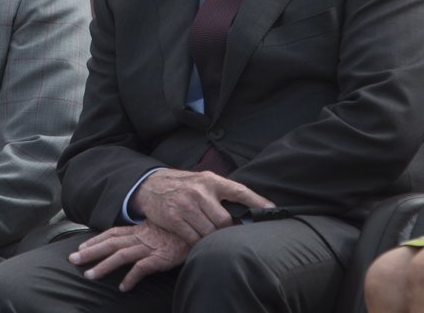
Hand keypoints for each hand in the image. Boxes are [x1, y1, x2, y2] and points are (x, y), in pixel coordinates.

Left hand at [68, 222, 189, 291]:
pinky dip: (131, 278)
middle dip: (90, 251)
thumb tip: (139, 241)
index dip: (96, 240)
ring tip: (89, 276)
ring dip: (103, 266)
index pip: (113, 233)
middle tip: (72, 260)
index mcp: (140, 230)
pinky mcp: (160, 258)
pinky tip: (122, 287)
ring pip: (121, 255)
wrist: (202, 229)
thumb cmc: (183, 230)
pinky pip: (142, 268)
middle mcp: (141, 237)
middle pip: (110, 243)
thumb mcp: (162, 229)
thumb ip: (149, 234)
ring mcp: (150, 247)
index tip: (81, 246)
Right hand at [129, 168, 272, 243]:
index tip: (273, 210)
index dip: (257, 201)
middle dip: (228, 232)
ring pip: (210, 232)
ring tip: (213, 241)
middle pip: (225, 221)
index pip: (239, 191)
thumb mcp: (201, 181)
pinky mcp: (174, 218)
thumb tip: (249, 208)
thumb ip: (221, 192)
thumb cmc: (182, 185)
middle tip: (228, 237)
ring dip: (213, 239)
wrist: (150, 185)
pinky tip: (198, 244)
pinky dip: (198, 244)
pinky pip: (193, 239)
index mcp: (210, 180)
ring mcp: (186, 205)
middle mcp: (199, 192)